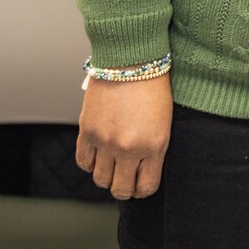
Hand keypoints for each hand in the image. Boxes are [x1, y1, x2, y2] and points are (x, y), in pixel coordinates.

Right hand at [77, 75, 172, 199]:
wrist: (131, 59)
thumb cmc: (153, 86)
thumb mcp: (164, 122)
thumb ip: (153, 149)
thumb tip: (143, 170)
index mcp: (154, 145)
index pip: (147, 187)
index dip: (143, 190)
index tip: (141, 185)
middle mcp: (129, 148)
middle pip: (121, 190)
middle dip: (125, 189)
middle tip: (125, 181)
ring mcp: (105, 141)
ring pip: (100, 180)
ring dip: (106, 177)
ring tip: (111, 167)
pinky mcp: (87, 131)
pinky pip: (83, 162)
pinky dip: (89, 163)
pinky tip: (97, 156)